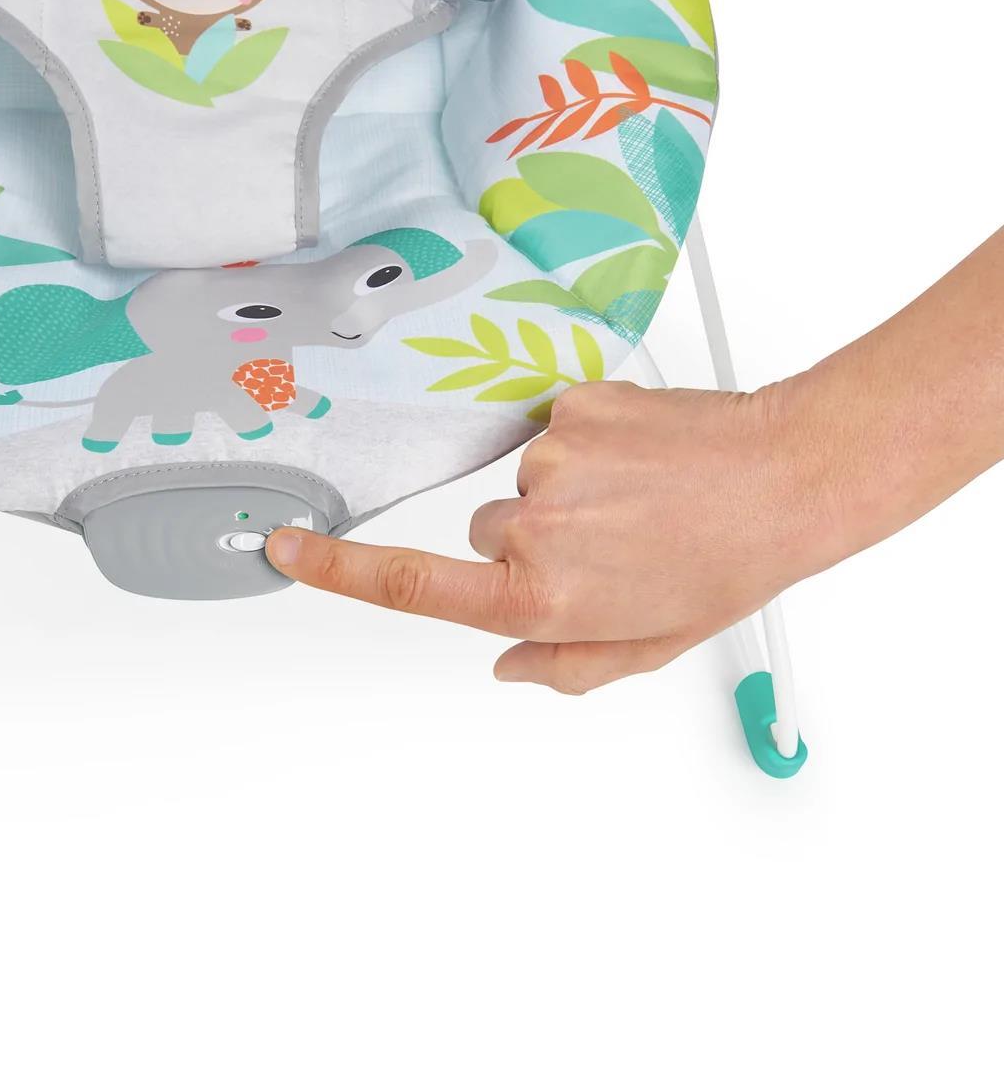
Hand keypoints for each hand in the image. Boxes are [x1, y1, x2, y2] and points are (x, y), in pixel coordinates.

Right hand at [267, 380, 848, 693]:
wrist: (788, 477)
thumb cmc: (725, 563)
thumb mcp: (643, 646)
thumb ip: (559, 666)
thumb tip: (509, 664)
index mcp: (539, 597)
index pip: (409, 585)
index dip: (335, 571)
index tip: (285, 549)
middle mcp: (533, 529)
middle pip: (483, 535)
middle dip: (530, 545)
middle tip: (610, 546)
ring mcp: (550, 462)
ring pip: (522, 485)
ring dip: (568, 495)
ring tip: (640, 503)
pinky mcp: (573, 407)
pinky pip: (554, 431)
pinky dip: (589, 447)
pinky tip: (642, 463)